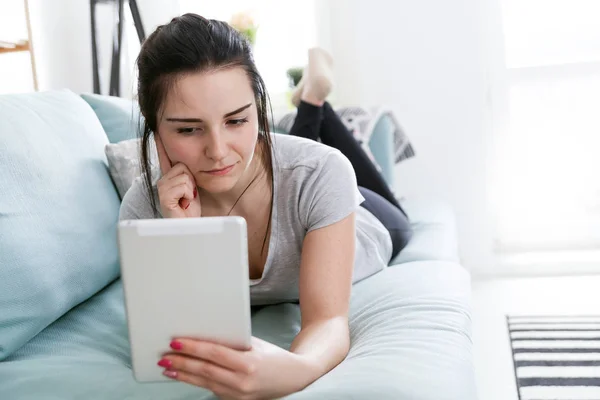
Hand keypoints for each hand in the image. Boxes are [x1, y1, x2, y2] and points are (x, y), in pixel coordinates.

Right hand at [154, 133, 201, 217]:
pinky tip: (184, 203)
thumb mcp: (192, 187)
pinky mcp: (164, 197)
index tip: (157, 130)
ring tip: (187, 199)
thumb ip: (188, 174)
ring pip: (184, 174)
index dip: (161, 144)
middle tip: (190, 194)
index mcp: (169, 178)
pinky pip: (182, 185)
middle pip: (182, 164)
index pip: (164, 157)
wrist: (191, 227)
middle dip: (191, 179)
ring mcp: (162, 189)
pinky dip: (188, 194)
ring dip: (191, 188)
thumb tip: (189, 161)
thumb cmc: (192, 210)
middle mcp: (162, 181)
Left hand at [158, 337, 319, 399]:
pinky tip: (185, 374)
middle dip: (182, 362)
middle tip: (164, 356)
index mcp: (249, 363)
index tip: (177, 342)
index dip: (194, 348)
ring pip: (205, 383)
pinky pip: (212, 389)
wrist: (294, 378)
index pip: (215, 354)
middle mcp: (243, 381)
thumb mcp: (254, 344)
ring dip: (184, 374)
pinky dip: (197, 381)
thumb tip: (204, 335)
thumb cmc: (273, 356)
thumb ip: (232, 342)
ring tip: (168, 366)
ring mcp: (239, 394)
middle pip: (206, 370)